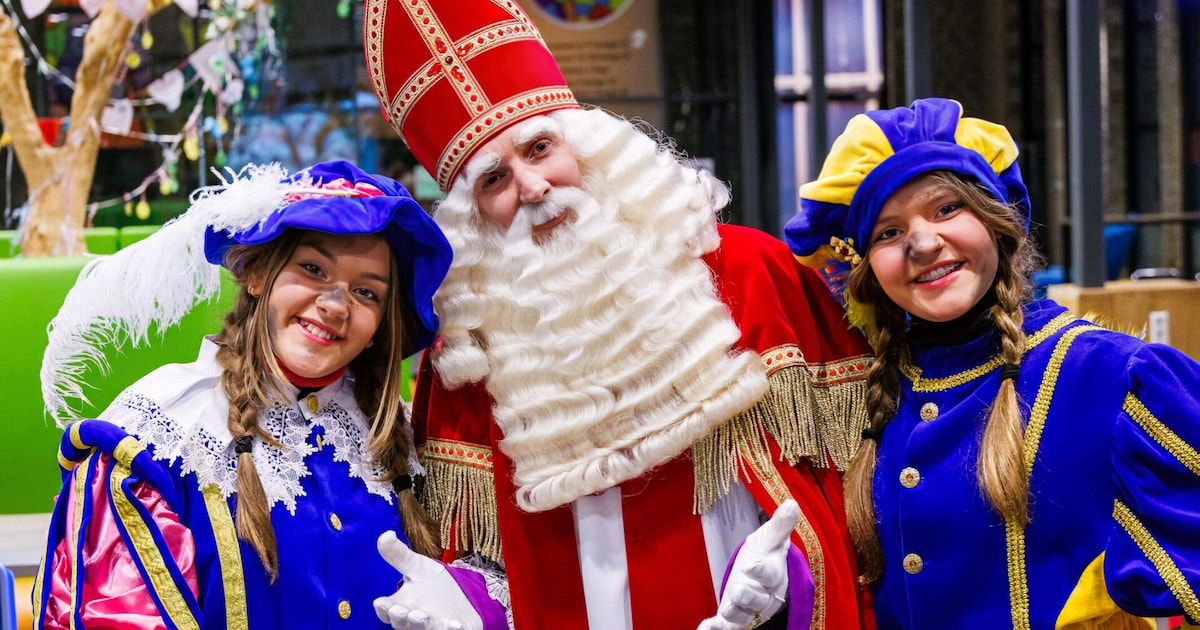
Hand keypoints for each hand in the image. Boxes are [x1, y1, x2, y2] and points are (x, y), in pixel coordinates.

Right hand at [373, 531, 483, 629]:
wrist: (463, 598)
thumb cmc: (434, 585)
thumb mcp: (418, 567)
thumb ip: (399, 555)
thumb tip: (385, 534)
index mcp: (400, 605)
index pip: (386, 610)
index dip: (383, 608)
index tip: (380, 602)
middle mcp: (413, 620)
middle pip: (402, 623)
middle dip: (400, 617)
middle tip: (400, 610)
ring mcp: (431, 627)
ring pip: (422, 629)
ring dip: (420, 624)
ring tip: (421, 616)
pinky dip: (450, 629)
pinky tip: (455, 624)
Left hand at [697, 500, 801, 629]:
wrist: (761, 574)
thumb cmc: (767, 554)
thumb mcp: (771, 538)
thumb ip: (780, 524)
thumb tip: (792, 502)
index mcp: (773, 574)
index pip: (769, 574)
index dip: (761, 571)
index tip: (750, 566)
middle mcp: (764, 595)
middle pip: (758, 599)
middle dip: (747, 596)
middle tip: (738, 591)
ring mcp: (749, 608)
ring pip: (743, 615)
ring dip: (734, 614)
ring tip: (724, 614)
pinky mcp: (735, 618)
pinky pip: (727, 627)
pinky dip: (715, 629)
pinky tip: (705, 629)